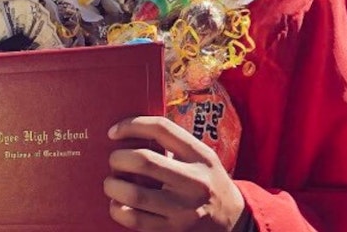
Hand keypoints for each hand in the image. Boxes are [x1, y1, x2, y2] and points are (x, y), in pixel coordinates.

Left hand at [105, 116, 246, 231]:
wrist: (234, 221)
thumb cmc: (208, 182)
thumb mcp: (202, 157)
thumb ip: (174, 143)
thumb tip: (130, 130)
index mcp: (201, 156)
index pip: (161, 128)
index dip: (131, 125)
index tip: (113, 132)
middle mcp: (195, 182)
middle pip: (143, 160)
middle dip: (117, 158)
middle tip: (113, 161)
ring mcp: (185, 211)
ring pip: (134, 194)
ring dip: (112, 186)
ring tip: (111, 183)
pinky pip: (135, 220)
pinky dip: (118, 210)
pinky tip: (117, 204)